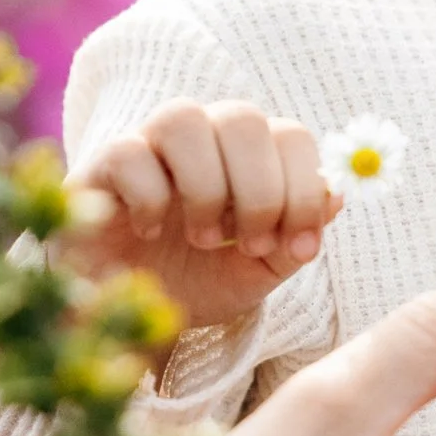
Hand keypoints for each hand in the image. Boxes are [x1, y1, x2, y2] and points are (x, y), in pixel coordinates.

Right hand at [61, 99, 338, 327]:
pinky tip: (148, 233)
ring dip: (205, 186)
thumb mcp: (259, 271)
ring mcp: (148, 145)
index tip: (298, 247)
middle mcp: (201, 137)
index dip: (303, 188)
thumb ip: (298, 237)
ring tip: (204, 238)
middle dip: (258, 189)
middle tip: (251, 243)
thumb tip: (335, 195)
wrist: (132, 319)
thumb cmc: (199, 282)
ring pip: (183, 116)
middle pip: (241, 117)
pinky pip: (128, 152)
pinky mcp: (100, 166)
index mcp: (247, 154)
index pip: (290, 135)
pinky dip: (150, 198)